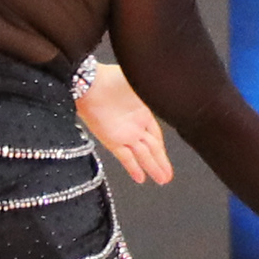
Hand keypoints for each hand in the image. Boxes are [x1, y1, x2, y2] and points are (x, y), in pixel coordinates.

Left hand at [74, 71, 171, 185]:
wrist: (88, 82)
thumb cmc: (111, 78)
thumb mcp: (140, 83)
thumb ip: (155, 93)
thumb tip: (170, 93)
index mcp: (144, 113)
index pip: (156, 136)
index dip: (163, 149)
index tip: (168, 159)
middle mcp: (135, 126)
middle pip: (152, 149)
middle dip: (161, 163)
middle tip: (167, 177)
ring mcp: (124, 134)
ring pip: (143, 156)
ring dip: (152, 168)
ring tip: (162, 180)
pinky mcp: (112, 140)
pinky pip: (126, 157)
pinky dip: (134, 168)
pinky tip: (140, 179)